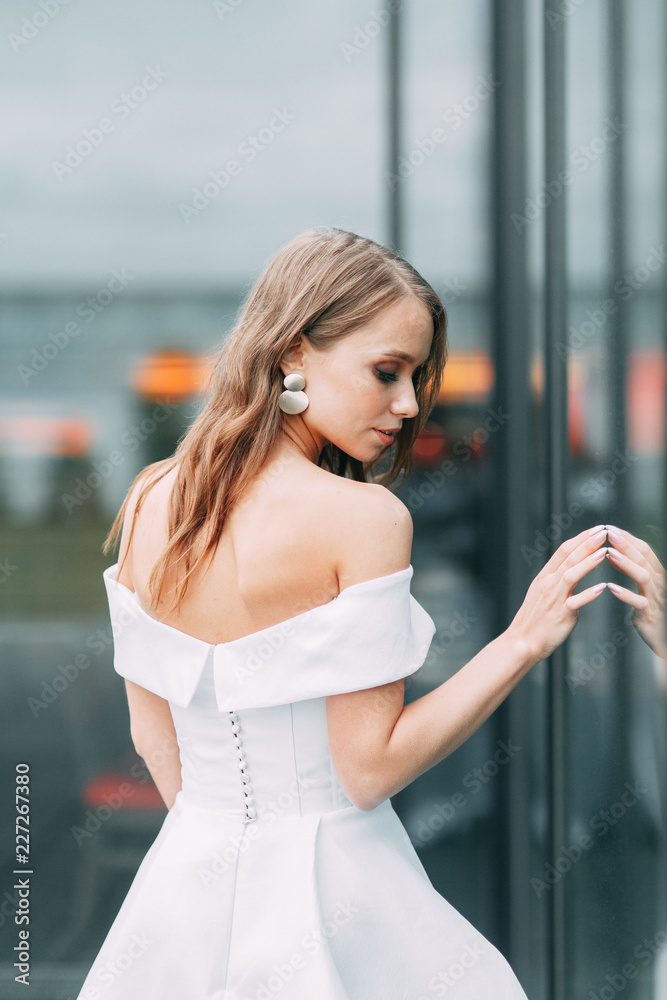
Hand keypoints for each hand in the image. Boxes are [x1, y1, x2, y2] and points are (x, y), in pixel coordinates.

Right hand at [507, 525, 608, 663]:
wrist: (522, 641)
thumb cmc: (535, 619)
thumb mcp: (542, 592)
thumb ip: (556, 580)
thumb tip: (571, 568)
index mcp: (544, 577)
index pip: (562, 551)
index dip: (580, 539)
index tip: (595, 529)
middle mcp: (548, 584)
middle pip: (568, 558)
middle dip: (587, 543)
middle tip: (603, 531)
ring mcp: (553, 599)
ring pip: (571, 575)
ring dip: (588, 562)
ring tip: (605, 552)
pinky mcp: (560, 614)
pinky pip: (575, 602)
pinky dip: (588, 594)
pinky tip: (602, 587)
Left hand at [604, 525, 665, 660]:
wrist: (663, 637)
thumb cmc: (650, 608)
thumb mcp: (641, 586)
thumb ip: (629, 569)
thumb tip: (612, 553)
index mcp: (657, 574)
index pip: (645, 550)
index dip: (628, 538)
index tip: (611, 528)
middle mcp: (659, 583)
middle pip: (644, 559)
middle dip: (626, 544)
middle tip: (609, 532)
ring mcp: (656, 598)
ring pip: (643, 577)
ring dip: (627, 564)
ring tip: (610, 554)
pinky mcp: (650, 614)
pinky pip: (639, 603)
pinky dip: (626, 595)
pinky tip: (612, 588)